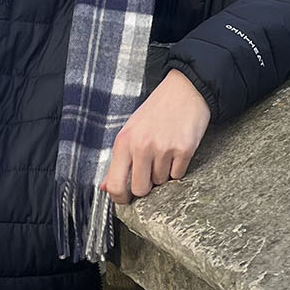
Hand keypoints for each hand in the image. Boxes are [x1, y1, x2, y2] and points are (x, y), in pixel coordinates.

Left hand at [100, 70, 210, 205]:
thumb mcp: (131, 130)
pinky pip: (178, 174)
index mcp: (124, 141)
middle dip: (146, 185)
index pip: (115, 184)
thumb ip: (118, 160)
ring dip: (163, 172)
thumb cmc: (157, 109)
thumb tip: (105, 187)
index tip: (126, 199)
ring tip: (165, 151)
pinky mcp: (184, 149)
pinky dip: (178, 167)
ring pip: (161, 181)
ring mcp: (163, 148)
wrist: (185, 89)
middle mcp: (142, 146)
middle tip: (150, 171)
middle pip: (140, 189)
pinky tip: (176, 149)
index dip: (120, 198)